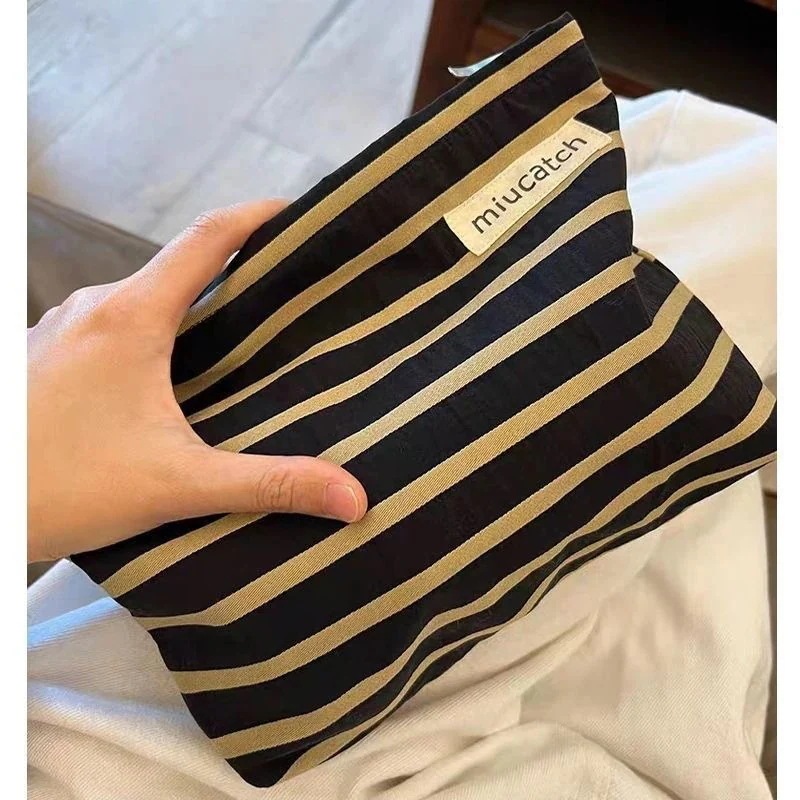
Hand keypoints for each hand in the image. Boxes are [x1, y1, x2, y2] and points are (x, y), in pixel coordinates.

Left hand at [27, 201, 367, 562]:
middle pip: (176, 271)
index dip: (255, 217)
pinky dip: (147, 339)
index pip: (206, 239)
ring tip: (229, 348)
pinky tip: (160, 386)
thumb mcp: (176, 485)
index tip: (294, 212)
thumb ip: (267, 485)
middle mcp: (93, 308)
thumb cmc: (59, 486)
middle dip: (229, 278)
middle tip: (281, 300)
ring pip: (140, 303)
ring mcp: (59, 330)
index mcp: (131, 318)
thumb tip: (352, 497)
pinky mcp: (42, 358)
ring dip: (185, 314)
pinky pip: (109, 329)